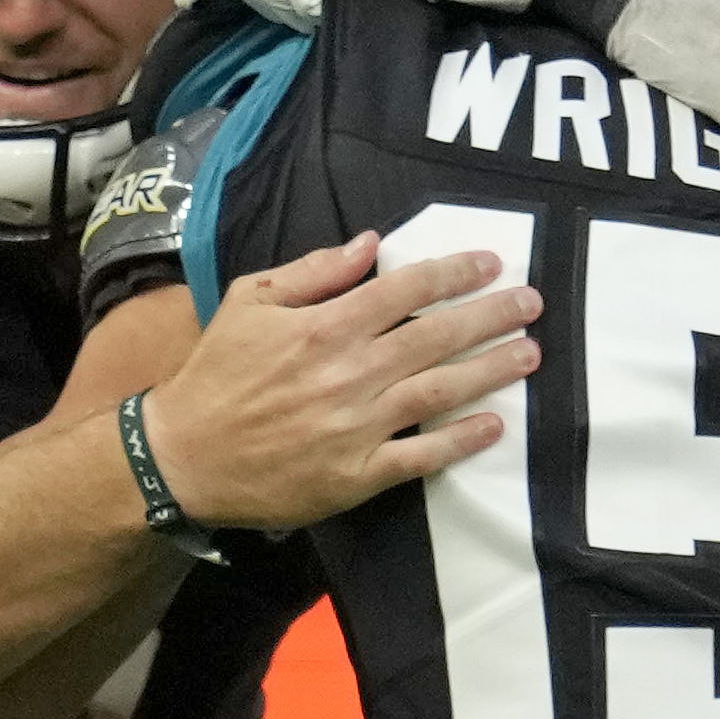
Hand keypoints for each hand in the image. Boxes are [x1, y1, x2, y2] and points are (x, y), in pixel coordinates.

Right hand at [136, 234, 540, 528]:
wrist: (185, 456)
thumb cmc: (218, 374)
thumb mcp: (250, 303)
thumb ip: (312, 272)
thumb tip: (369, 243)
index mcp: (323, 327)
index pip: (405, 290)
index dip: (454, 274)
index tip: (493, 264)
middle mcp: (348, 373)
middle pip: (436, 336)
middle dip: (491, 317)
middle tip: (534, 303)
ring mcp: (356, 427)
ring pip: (439, 391)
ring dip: (490, 371)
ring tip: (530, 354)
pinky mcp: (358, 475)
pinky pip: (421, 456)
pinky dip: (460, 440)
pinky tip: (494, 425)